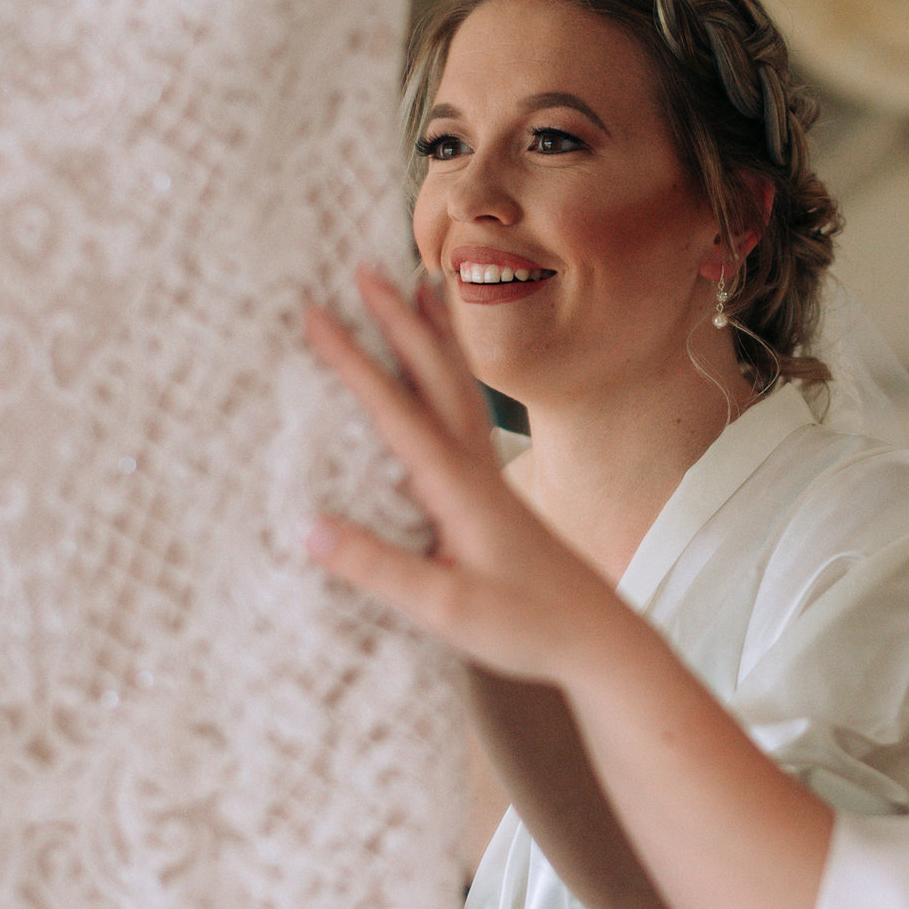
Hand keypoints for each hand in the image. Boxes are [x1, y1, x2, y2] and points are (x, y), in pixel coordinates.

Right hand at [302, 267, 625, 683]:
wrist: (600, 640)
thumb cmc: (528, 627)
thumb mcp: (446, 610)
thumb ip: (379, 568)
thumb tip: (308, 529)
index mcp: (460, 488)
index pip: (396, 411)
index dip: (353, 360)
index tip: (316, 313)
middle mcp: (477, 469)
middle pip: (436, 376)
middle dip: (398, 319)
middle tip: (363, 268)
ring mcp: (491, 475)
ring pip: (459, 385)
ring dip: (434, 332)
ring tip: (419, 281)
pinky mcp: (498, 491)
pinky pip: (468, 412)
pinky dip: (452, 372)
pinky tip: (443, 368)